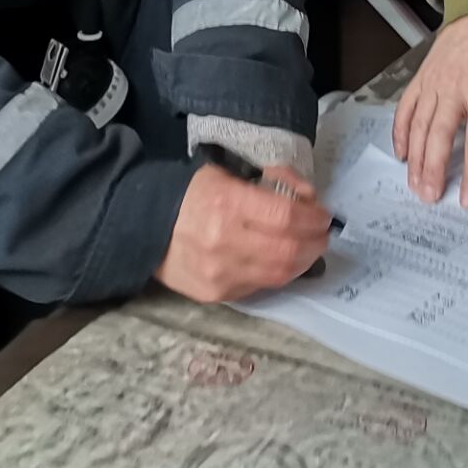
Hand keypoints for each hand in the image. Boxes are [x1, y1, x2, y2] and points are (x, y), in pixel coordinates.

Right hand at [156, 163, 330, 302]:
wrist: (144, 226)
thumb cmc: (190, 194)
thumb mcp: (227, 173)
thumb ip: (270, 181)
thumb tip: (307, 197)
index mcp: (227, 203)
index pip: (286, 215)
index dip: (313, 217)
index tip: (324, 214)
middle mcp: (224, 241)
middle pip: (288, 249)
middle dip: (315, 242)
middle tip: (323, 234)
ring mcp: (220, 273)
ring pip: (279, 274)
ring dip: (304, 261)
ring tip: (310, 248)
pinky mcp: (216, 294)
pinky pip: (260, 287)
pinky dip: (279, 274)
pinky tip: (283, 261)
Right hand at [393, 11, 467, 206]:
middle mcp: (454, 91)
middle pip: (438, 139)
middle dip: (433, 171)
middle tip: (429, 196)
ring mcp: (434, 84)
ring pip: (417, 127)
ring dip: (414, 159)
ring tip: (414, 183)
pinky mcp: (421, 78)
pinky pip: (406, 108)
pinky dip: (400, 132)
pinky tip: (401, 152)